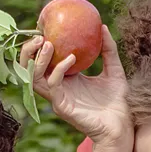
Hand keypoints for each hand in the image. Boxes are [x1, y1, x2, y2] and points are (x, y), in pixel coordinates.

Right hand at [20, 25, 131, 147]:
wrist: (122, 124)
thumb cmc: (117, 100)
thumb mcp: (114, 70)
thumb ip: (108, 50)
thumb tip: (102, 26)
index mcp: (66, 79)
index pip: (43, 60)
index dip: (38, 45)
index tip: (43, 27)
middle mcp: (57, 88)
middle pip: (30, 69)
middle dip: (28, 51)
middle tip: (39, 36)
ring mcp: (57, 98)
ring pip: (35, 77)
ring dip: (38, 59)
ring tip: (47, 43)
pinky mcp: (61, 107)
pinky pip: (53, 85)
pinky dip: (59, 69)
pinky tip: (70, 58)